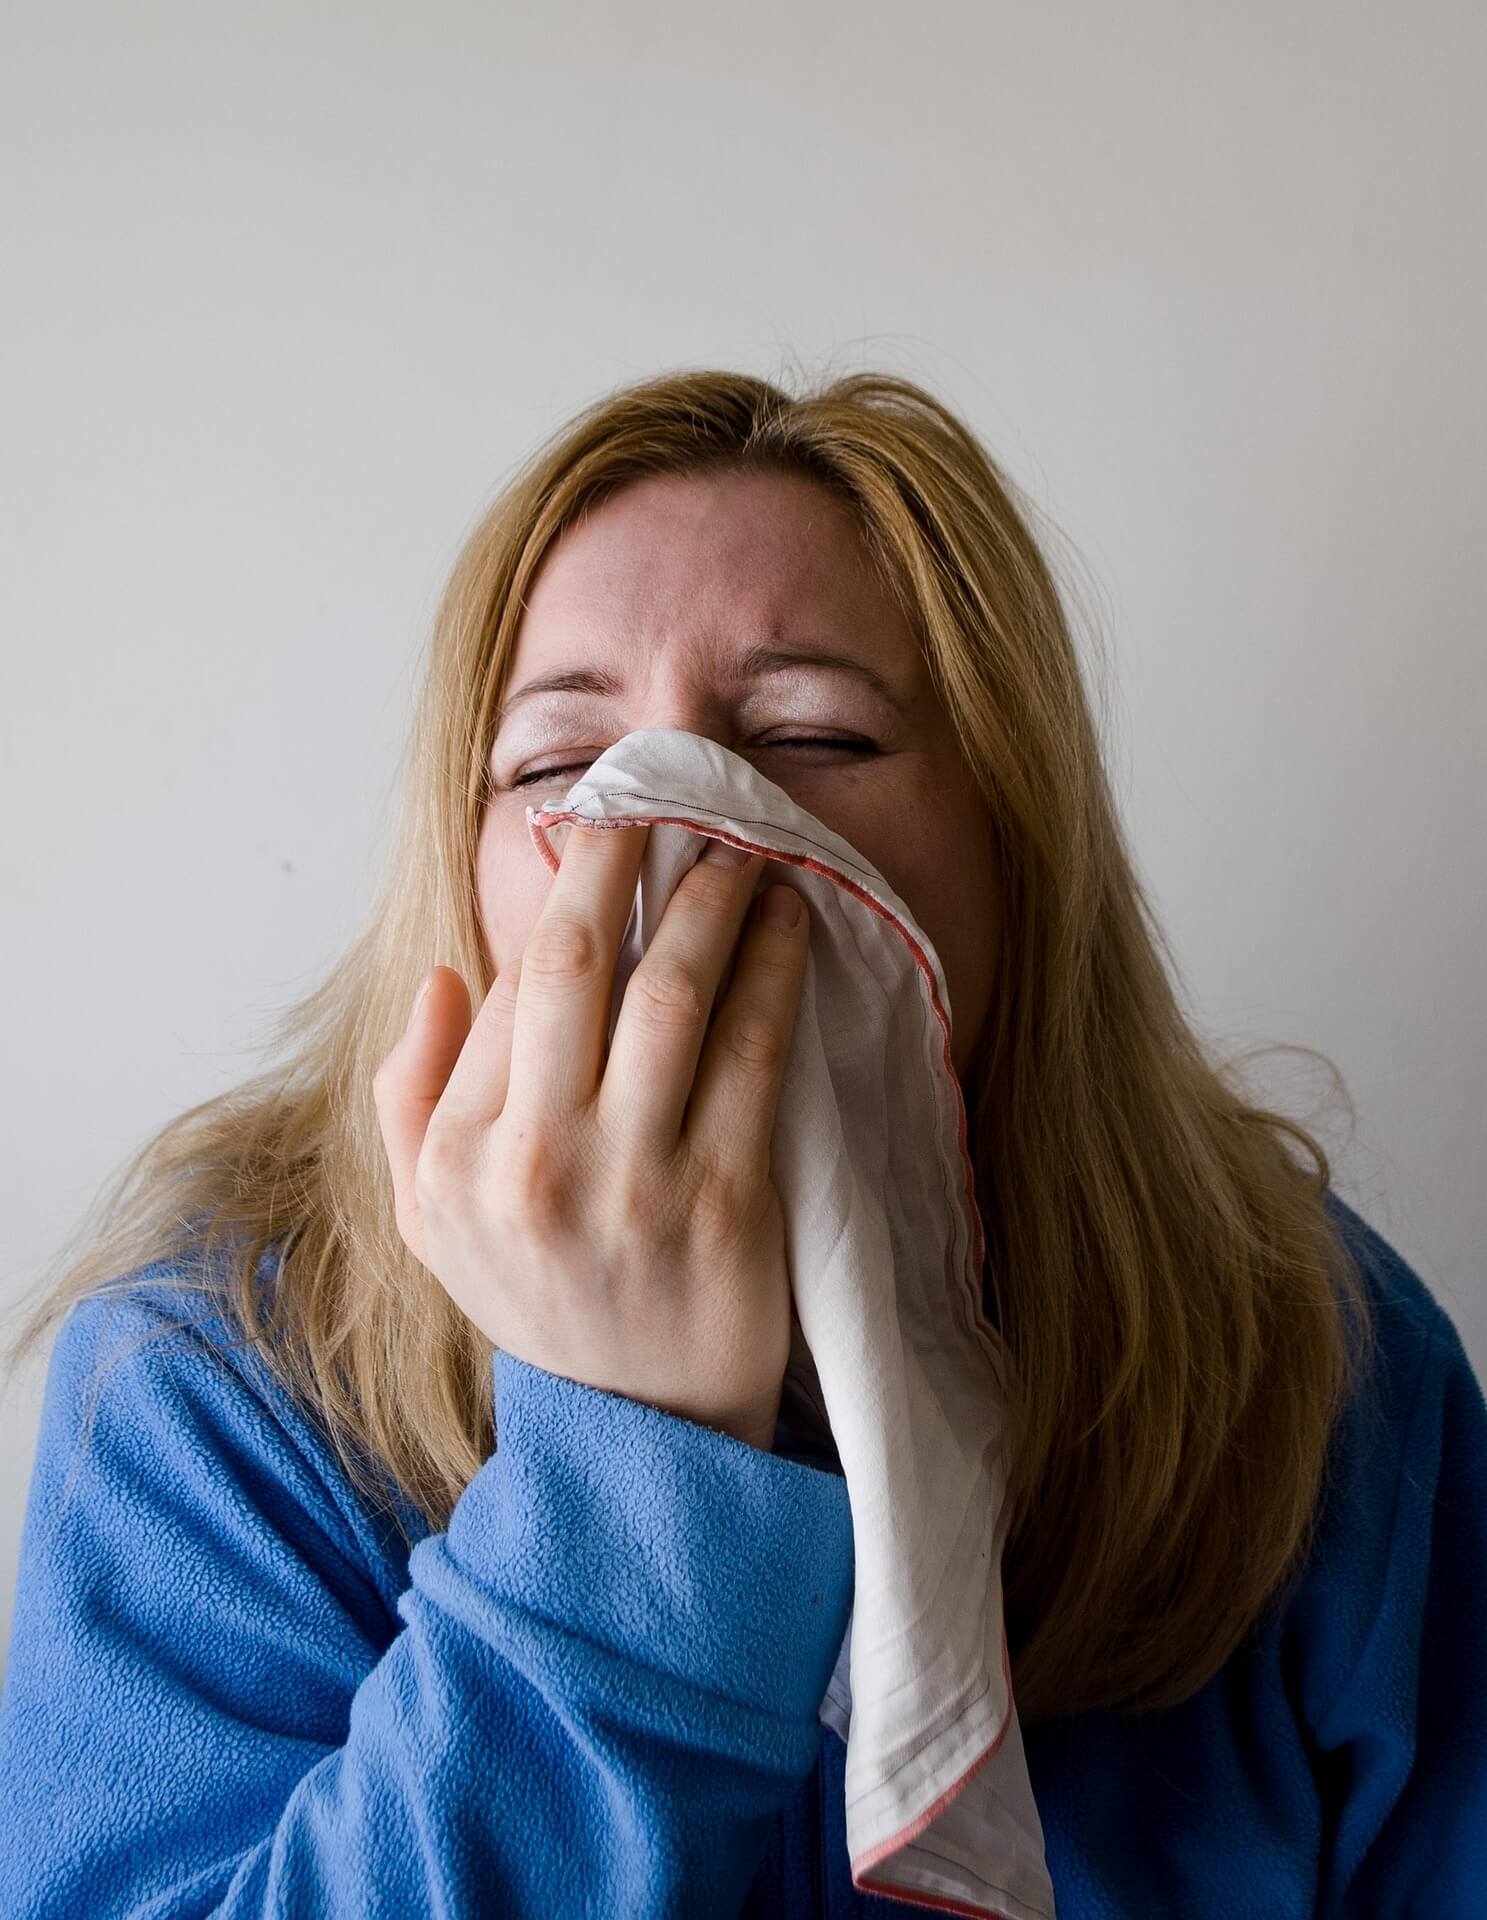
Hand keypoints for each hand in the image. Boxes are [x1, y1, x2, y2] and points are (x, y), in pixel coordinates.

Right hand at [372, 823, 810, 1450]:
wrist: (642, 1435)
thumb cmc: (540, 1303)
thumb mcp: (429, 1221)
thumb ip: (410, 1095)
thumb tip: (448, 976)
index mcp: (458, 1157)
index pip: (509, 992)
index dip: (562, 905)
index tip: (602, 844)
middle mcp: (536, 1164)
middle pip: (578, 967)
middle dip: (623, 861)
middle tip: (663, 800)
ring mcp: (636, 1184)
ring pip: (674, 994)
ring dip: (712, 902)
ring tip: (742, 852)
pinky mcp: (730, 1203)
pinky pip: (754, 1055)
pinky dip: (773, 974)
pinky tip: (789, 926)